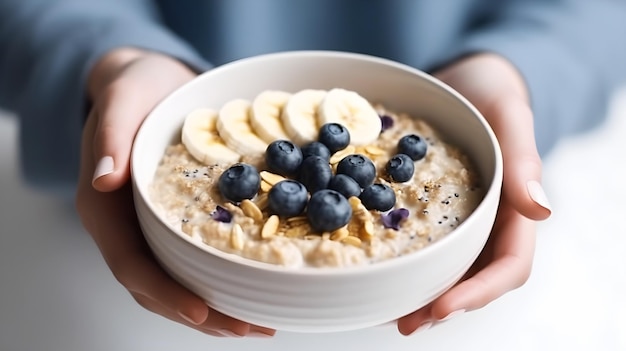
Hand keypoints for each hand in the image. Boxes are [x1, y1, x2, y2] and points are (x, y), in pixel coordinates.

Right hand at [75, 48, 275, 337]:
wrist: (149, 83)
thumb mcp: (123, 99)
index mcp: (104, 207)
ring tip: (258, 323)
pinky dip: (219, 279)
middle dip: (200, 314)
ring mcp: (149, 227)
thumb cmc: (134, 88)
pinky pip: (191, 260)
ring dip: (214, 308)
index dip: (164, 292)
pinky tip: (252, 286)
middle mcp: (125, 226)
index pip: (130, 263)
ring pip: (175, 281)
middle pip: (156, 286)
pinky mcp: (174, 221)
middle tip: (248, 327)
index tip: (200, 311)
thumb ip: (111, 136)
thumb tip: (104, 181)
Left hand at [397, 53, 551, 334]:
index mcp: (513, 211)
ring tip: (385, 311)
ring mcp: (457, 219)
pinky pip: (418, 243)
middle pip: (472, 279)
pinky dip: (401, 263)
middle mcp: (486, 224)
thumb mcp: (510, 115)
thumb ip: (523, 160)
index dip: (479, 292)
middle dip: (441, 305)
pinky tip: (375, 272)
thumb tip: (542, 212)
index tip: (443, 307)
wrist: (463, 80)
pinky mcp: (428, 210)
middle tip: (405, 323)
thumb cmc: (492, 93)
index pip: (508, 266)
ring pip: (445, 269)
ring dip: (418, 294)